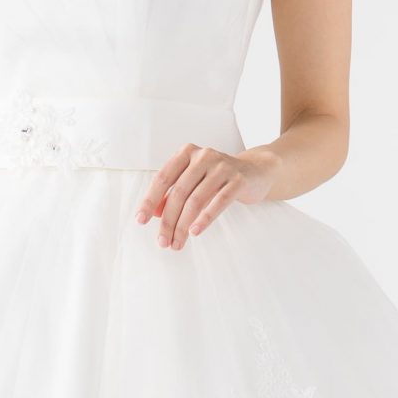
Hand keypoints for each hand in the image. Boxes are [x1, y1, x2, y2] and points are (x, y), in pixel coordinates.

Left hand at [135, 145, 270, 248]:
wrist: (256, 171)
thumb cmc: (218, 178)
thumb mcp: (193, 182)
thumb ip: (174, 193)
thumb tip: (156, 213)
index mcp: (187, 153)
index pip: (163, 178)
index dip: (150, 200)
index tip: (141, 220)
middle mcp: (203, 156)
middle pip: (178, 192)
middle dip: (168, 220)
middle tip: (162, 241)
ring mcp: (222, 166)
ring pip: (196, 200)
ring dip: (183, 225)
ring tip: (177, 243)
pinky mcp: (238, 180)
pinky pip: (218, 201)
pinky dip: (205, 218)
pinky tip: (195, 232)